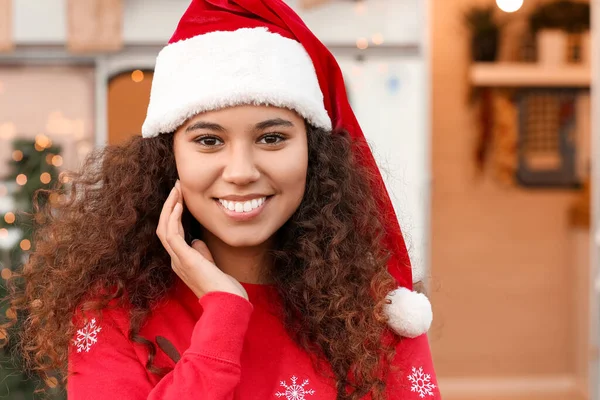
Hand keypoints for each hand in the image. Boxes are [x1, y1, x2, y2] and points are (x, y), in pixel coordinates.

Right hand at [156, 180, 247, 299]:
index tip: (181, 198)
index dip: (174, 214)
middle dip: (169, 206)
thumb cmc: (224, 289)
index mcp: (181, 262)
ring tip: (176, 189)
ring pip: (164, 228)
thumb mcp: (211, 266)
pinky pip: (172, 234)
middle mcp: (176, 260)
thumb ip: (202, 254)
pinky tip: (179, 204)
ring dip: (170, 206)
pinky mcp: (184, 259)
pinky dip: (173, 217)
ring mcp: (178, 260)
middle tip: (176, 187)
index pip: (172, 234)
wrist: (228, 305)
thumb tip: (196, 241)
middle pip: (164, 227)